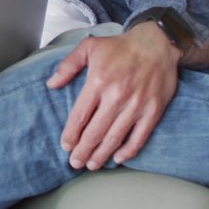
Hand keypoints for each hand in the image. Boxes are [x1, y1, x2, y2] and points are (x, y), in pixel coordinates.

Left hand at [45, 23, 180, 170]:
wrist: (157, 43)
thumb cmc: (120, 46)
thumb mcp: (89, 47)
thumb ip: (68, 65)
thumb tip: (51, 84)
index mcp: (98, 81)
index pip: (80, 116)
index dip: (71, 134)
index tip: (66, 146)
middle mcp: (116, 96)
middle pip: (95, 132)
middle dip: (83, 151)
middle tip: (75, 163)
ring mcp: (136, 105)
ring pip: (115, 138)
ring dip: (101, 154)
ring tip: (92, 165)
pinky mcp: (153, 110)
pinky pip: (139, 137)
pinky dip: (128, 151)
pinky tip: (118, 158)